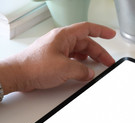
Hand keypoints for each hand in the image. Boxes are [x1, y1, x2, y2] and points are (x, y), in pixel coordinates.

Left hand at [0, 22, 115, 93]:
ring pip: (79, 52)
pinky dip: (81, 64)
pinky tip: (83, 71)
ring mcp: (57, 50)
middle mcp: (61, 41)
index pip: (87, 28)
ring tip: (98, 67)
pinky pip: (72, 59)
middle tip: (108, 62)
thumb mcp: (64, 68)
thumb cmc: (34, 66)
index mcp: (64, 36)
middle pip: (85, 43)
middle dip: (99, 52)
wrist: (17, 75)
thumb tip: (89, 73)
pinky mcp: (54, 60)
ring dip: (90, 59)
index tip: (111, 34)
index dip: (101, 31)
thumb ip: (81, 70)